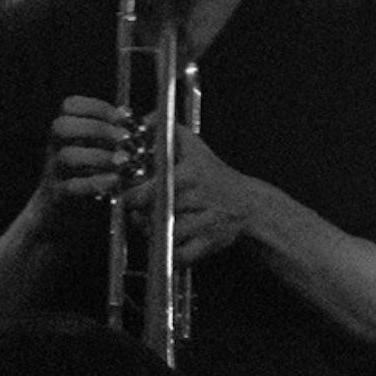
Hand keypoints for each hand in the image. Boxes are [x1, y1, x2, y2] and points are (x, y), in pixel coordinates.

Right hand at [32, 96, 133, 223]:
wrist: (55, 207)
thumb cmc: (81, 170)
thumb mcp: (91, 145)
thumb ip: (107, 129)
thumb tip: (126, 112)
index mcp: (62, 129)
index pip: (70, 105)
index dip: (98, 107)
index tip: (123, 117)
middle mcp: (53, 146)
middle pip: (63, 127)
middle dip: (97, 128)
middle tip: (125, 137)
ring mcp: (53, 170)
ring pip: (68, 156)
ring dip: (99, 156)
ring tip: (124, 160)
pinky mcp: (58, 194)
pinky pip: (72, 186)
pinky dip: (95, 182)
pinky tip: (115, 180)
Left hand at [124, 125, 251, 265]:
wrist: (247, 204)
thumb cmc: (213, 174)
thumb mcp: (194, 147)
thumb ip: (168, 130)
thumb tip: (144, 119)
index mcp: (190, 175)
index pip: (152, 190)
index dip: (134, 197)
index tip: (128, 197)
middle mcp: (198, 199)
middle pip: (154, 215)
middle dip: (140, 216)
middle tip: (137, 212)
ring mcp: (205, 223)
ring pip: (166, 236)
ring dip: (153, 235)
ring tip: (150, 225)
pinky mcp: (209, 244)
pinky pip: (181, 256)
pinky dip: (170, 255)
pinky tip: (168, 243)